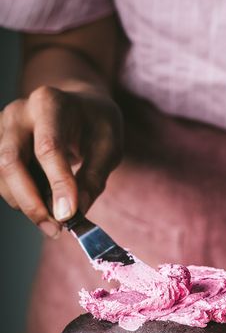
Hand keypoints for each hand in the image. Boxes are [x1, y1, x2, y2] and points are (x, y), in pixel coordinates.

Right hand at [0, 85, 122, 236]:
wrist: (76, 106)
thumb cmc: (95, 124)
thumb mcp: (109, 145)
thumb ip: (94, 176)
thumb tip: (76, 211)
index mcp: (50, 104)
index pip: (48, 147)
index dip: (57, 183)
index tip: (68, 215)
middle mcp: (18, 112)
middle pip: (11, 161)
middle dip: (32, 201)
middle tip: (56, 229)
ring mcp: (2, 128)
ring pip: (0, 174)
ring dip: (25, 204)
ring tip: (54, 222)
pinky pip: (0, 180)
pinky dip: (20, 199)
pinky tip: (42, 204)